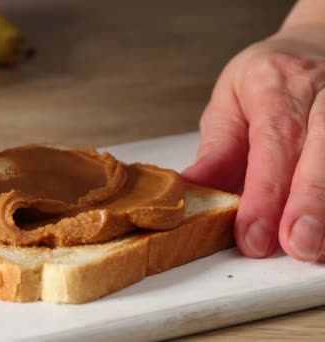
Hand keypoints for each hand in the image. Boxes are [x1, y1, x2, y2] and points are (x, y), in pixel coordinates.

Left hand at [183, 24, 324, 261]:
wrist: (316, 46)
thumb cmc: (266, 80)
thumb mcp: (229, 103)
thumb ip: (218, 149)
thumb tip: (192, 191)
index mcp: (276, 85)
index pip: (274, 140)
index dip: (265, 191)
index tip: (251, 235)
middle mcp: (322, 94)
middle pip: (322, 148)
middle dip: (311, 202)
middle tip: (298, 246)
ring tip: (317, 249)